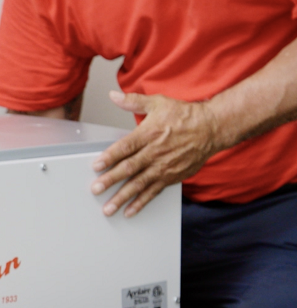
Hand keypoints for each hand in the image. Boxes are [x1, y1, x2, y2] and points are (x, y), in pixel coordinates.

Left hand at [91, 91, 222, 216]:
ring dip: (122, 197)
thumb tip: (113, 96)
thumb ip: (133, 101)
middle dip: (111, 180)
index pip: (126, 147)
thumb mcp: (158, 102)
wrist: (213, 128)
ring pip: (139, 184)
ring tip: (108, 208)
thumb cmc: (185, 116)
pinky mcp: (171, 177)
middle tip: (96, 190)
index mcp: (149, 134)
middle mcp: (155, 152)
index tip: (96, 166)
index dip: (110, 157)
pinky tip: (129, 211)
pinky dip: (141, 203)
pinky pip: (153, 192)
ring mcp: (163, 167)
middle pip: (129, 168)